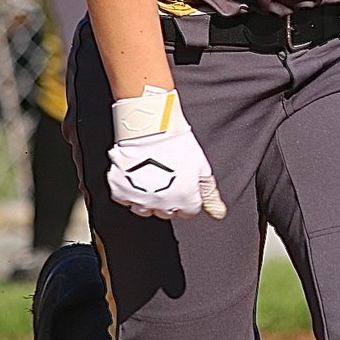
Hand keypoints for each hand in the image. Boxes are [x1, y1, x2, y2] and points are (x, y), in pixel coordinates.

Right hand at [107, 88, 225, 219]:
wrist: (150, 125)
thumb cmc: (176, 141)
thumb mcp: (201, 166)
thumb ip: (209, 193)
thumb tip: (218, 213)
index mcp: (184, 200)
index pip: (189, 211)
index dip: (188, 196)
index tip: (183, 182)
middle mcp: (162, 205)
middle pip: (167, 212)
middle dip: (169, 198)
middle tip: (167, 176)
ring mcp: (140, 200)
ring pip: (145, 210)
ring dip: (149, 198)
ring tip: (151, 176)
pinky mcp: (121, 191)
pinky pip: (125, 199)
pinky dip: (129, 191)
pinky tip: (135, 175)